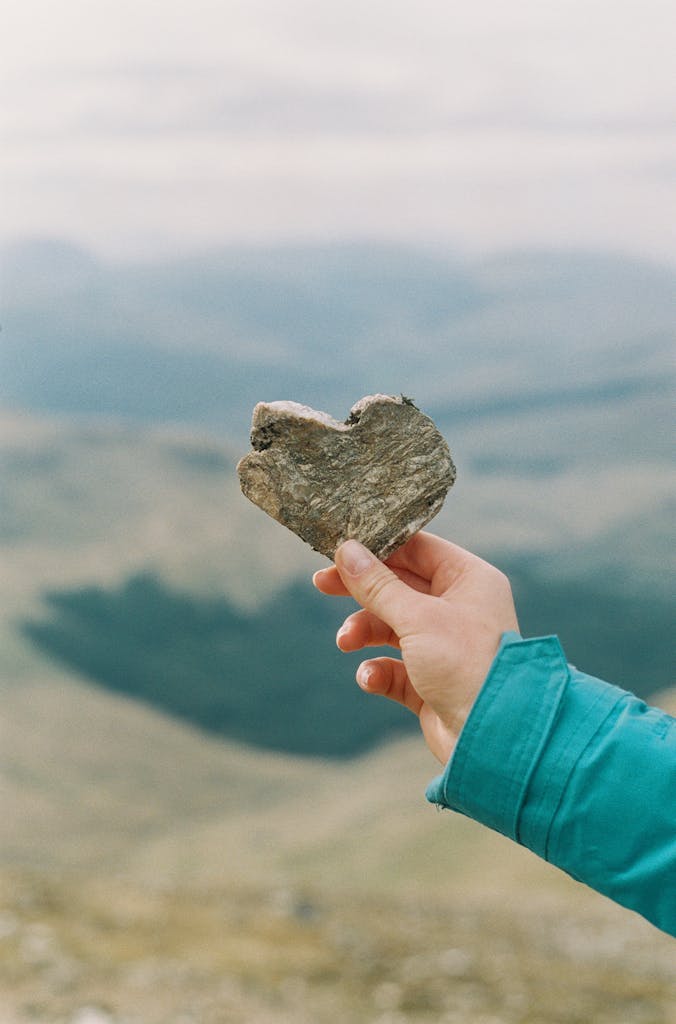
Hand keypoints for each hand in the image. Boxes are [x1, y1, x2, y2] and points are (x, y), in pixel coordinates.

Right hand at [313, 532, 518, 763]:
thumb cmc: (466, 665)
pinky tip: (370, 678)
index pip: (417, 549)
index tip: (338, 550)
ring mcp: (444, 646)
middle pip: (399, 586)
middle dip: (361, 591)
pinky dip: (377, 671)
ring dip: (364, 632)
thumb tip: (345, 551)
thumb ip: (378, 585)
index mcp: (469, 580)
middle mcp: (459, 608)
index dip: (378, 547)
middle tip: (322, 584)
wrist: (493, 738)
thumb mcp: (417, 618)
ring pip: (391, 627)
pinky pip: (394, 668)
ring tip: (346, 642)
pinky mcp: (431, 682)